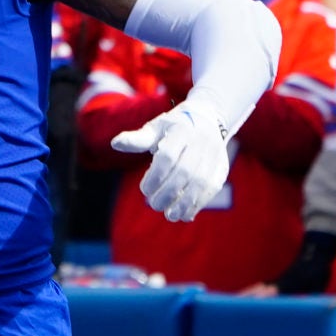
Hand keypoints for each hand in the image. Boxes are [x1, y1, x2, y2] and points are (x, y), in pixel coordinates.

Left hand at [112, 99, 233, 221]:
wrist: (207, 120)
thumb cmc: (173, 128)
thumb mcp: (155, 129)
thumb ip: (137, 139)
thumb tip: (115, 144)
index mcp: (181, 130)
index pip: (168, 156)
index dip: (155, 176)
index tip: (144, 189)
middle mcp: (201, 141)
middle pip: (184, 172)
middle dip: (168, 193)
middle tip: (154, 205)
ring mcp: (214, 154)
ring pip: (200, 182)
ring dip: (184, 203)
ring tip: (170, 215)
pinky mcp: (221, 168)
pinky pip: (211, 188)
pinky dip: (198, 204)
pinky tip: (184, 214)